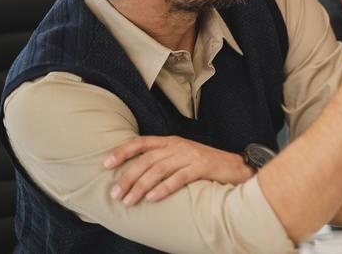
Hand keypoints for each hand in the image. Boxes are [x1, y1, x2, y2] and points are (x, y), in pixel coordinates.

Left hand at [104, 135, 252, 205]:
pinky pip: (179, 177)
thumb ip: (161, 161)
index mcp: (171, 141)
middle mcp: (178, 146)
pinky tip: (152, 198)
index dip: (123, 151)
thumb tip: (133, 175)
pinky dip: (164, 188)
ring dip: (141, 186)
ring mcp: (190, 155)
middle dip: (128, 177)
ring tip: (129, 200)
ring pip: (159, 169)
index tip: (106, 164)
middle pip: (147, 159)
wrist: (235, 167)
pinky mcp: (202, 167)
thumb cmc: (204, 165)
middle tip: (116, 194)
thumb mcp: (180, 157)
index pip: (142, 142)